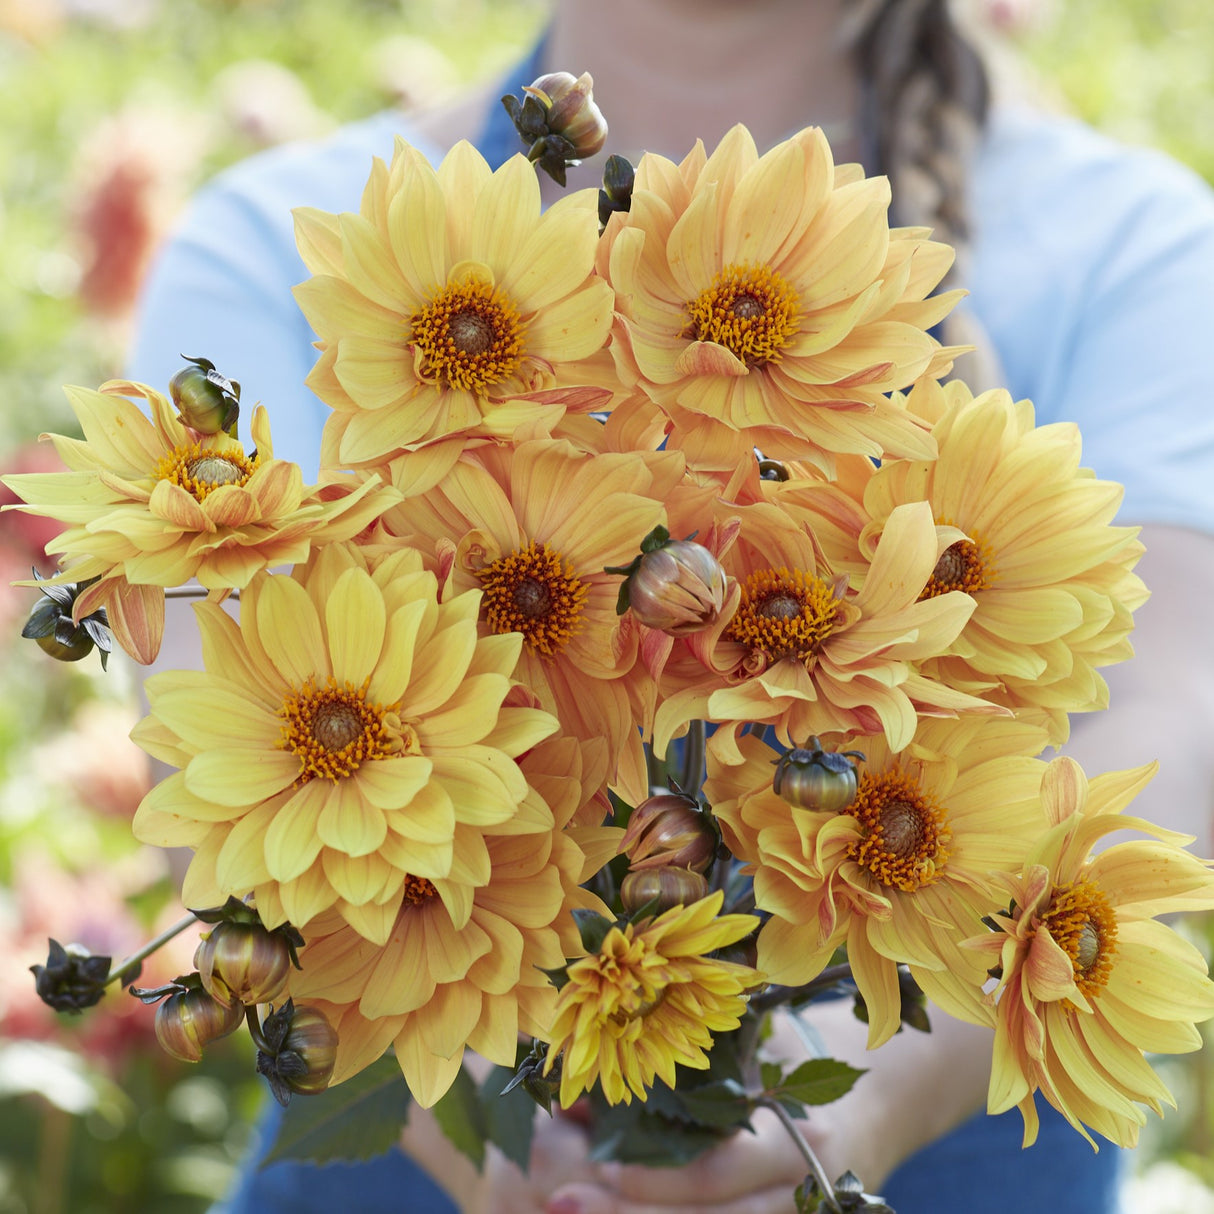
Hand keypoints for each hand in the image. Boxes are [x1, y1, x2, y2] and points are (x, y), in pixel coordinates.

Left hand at [537, 1000, 993, 1213]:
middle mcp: (801, 1185)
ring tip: (572, 1211)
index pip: (714, 1169)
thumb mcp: (743, 1047)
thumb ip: (675, 1067)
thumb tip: (580, 1084)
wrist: (868, 1099)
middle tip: (558, 1204)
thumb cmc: (788, 1058)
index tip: (590, 1167)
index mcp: (795, 1128)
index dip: (649, 1176)